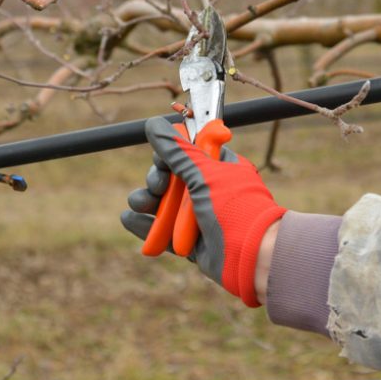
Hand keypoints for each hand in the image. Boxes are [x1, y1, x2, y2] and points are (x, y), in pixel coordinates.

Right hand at [121, 117, 286, 306]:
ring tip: (140, 205)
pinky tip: (129, 218)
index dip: (170, 154)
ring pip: (163, 204)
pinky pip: (162, 231)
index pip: (188, 152)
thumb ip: (177, 151)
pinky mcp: (190, 242)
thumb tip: (154, 124)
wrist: (252, 256)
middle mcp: (209, 190)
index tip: (161, 159)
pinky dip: (145, 225)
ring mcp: (199, 217)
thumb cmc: (234, 208)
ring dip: (146, 201)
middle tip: (158, 186)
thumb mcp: (203, 174)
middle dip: (157, 180)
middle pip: (170, 178)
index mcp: (219, 167)